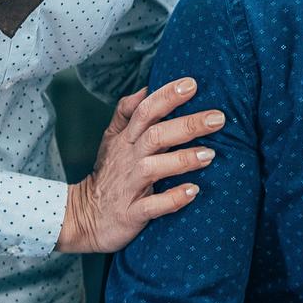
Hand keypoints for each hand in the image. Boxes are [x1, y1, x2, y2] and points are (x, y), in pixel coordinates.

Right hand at [56, 77, 222, 254]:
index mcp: (125, 140)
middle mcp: (128, 159)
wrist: (84, 218)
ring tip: (209, 154)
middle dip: (187, 125)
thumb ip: (125, 113)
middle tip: (218, 118)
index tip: (192, 84)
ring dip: (182, 160)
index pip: (145, 111)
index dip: (167, 96)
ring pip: (154, 168)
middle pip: (156, 136)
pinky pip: (152, 206)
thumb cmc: (108, 174)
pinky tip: (193, 191)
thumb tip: (145, 88)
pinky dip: (172, 199)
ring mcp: (129, 186)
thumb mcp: (111, 140)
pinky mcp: (132, 213)